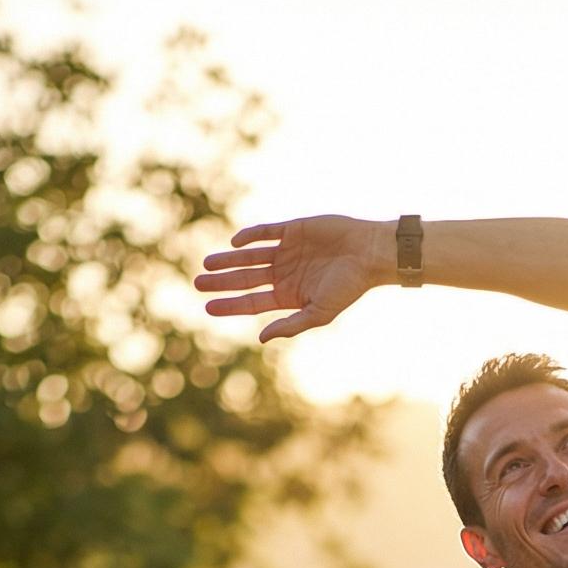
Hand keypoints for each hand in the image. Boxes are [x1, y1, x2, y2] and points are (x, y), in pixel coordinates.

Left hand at [193, 215, 381, 341]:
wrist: (368, 255)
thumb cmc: (348, 288)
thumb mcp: (318, 313)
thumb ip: (290, 325)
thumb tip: (260, 339)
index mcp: (289, 296)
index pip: (252, 302)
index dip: (230, 304)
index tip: (208, 307)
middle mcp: (284, 274)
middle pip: (246, 279)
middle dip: (222, 282)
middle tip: (198, 284)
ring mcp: (287, 251)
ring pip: (250, 256)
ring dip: (228, 260)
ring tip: (207, 265)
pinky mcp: (293, 229)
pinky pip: (265, 232)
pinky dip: (250, 236)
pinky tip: (235, 242)